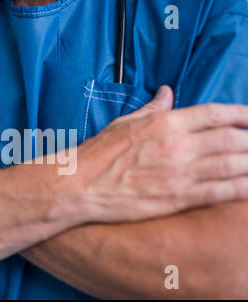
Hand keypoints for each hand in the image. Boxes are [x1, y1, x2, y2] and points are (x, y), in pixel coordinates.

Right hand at [72, 86, 247, 222]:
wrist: (80, 185)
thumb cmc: (99, 154)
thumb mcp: (124, 123)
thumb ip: (152, 108)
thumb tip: (167, 92)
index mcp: (164, 123)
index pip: (214, 113)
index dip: (240, 113)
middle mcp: (177, 145)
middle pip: (231, 138)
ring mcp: (179, 173)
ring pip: (231, 165)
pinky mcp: (176, 199)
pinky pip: (219, 192)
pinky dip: (240, 188)